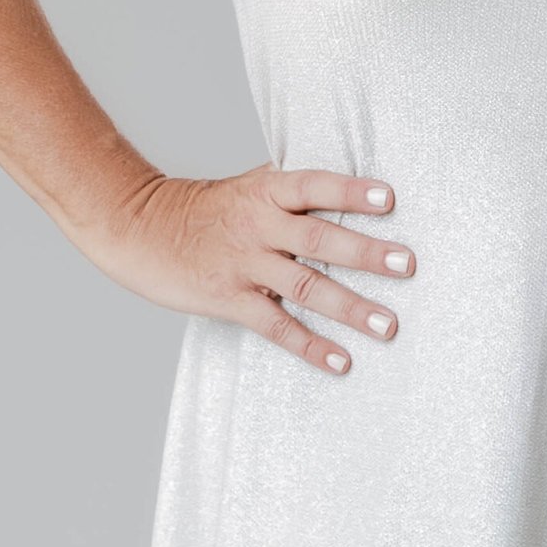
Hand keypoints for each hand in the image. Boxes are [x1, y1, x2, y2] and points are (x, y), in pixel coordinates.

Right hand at [75, 163, 415, 374]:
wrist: (138, 227)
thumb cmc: (204, 207)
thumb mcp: (248, 185)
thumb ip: (292, 191)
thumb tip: (348, 185)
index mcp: (266, 191)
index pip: (315, 186)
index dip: (351, 192)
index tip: (390, 200)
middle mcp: (258, 225)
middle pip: (319, 238)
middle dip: (366, 253)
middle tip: (408, 265)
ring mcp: (244, 264)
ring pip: (305, 287)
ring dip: (351, 307)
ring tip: (389, 325)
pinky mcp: (229, 299)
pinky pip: (276, 326)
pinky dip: (310, 346)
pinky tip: (341, 361)